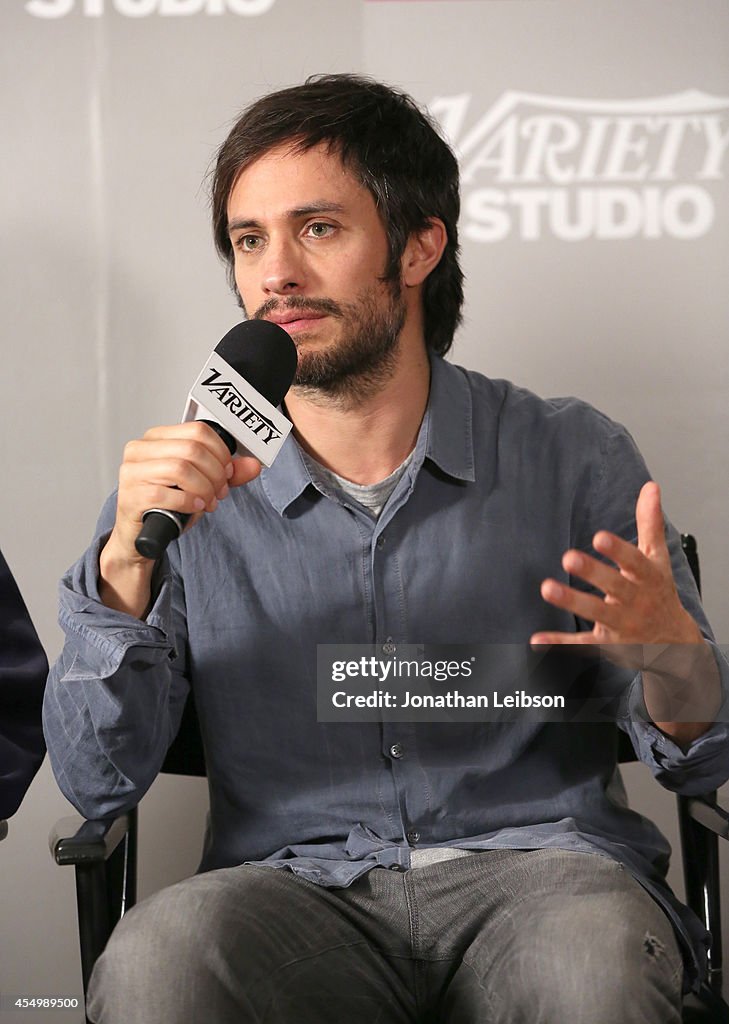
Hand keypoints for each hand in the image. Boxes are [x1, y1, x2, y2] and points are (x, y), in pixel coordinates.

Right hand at [99, 421, 260, 616]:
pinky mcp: (130, 496)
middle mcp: (140, 450)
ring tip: (208, 501)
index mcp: (157, 438)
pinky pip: (165, 494)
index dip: (220, 452)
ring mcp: (132, 472)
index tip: (227, 471)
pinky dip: (188, 502)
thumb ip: (226, 473)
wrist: (140, 536)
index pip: (197, 431)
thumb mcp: (201, 483)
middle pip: (192, 450)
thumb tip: (253, 465)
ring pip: (180, 469)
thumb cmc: (166, 505)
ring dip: (204, 488)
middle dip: (215, 473)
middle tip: (220, 491)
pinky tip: (195, 507)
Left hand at [531, 482, 720, 739]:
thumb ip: (649, 523)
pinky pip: (582, 644)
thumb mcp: (657, 558)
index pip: (634, 562)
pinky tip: (538, 639)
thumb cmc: (659, 592)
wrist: (674, 642)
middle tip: (568, 557)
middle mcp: (636, 601)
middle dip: (593, 573)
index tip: (599, 537)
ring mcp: (621, 624)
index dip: (618, 550)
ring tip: (547, 588)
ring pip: (596, 613)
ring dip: (572, 601)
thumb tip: (650, 487)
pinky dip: (560, 643)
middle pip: (615, 587)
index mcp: (647, 577)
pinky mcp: (607, 644)